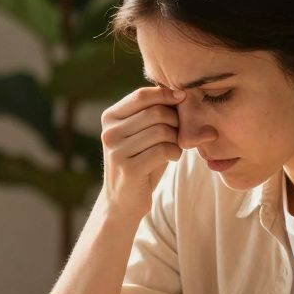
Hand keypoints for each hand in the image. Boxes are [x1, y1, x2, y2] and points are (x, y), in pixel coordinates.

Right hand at [100, 87, 185, 221]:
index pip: (141, 95)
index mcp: (110, 117)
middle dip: (175, 121)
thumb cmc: (140, 161)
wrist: (124, 200)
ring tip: (175, 147)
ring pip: (162, 131)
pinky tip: (172, 158)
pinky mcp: (129, 169)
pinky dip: (175, 153)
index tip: (183, 98)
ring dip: (177, 139)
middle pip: (155, 113)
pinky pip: (163, 150)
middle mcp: (109, 132)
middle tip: (180, 133)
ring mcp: (117, 151)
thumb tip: (183, 93)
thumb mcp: (142, 133)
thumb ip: (155, 112)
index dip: (165, 94)